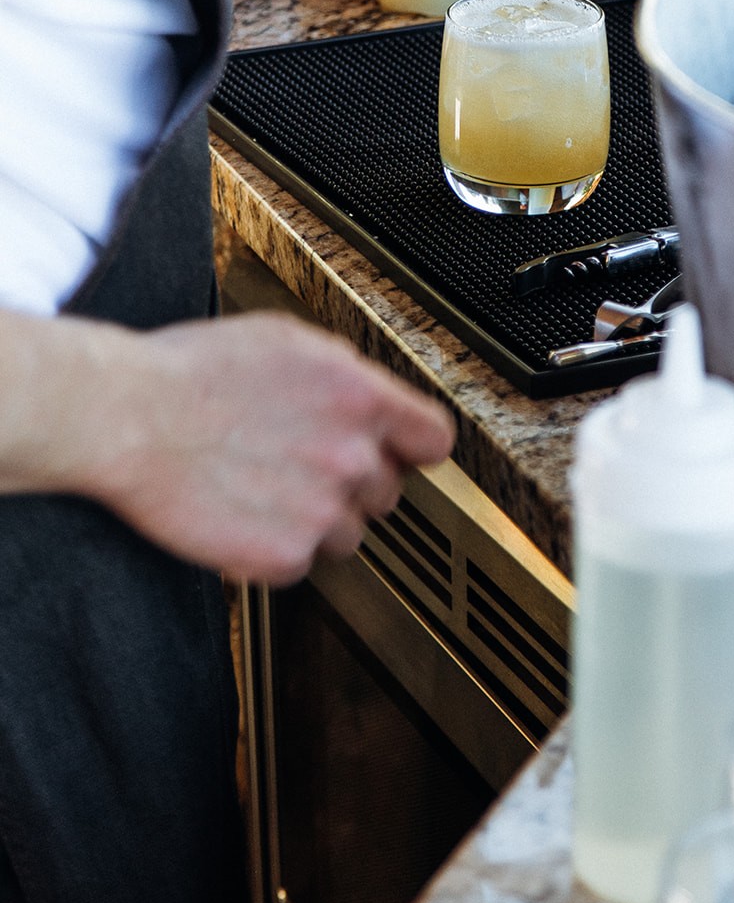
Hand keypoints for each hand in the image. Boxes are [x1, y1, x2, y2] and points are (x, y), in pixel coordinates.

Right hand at [27, 311, 454, 583]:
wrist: (130, 415)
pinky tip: (244, 513)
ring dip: (317, 519)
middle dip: (353, 482)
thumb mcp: (287, 340)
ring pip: (348, 533)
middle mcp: (353, 458)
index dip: (414, 448)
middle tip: (304, 466)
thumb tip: (365, 391)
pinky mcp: (283, 556)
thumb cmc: (194, 371)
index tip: (401, 453)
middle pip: (388, 491)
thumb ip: (343, 372)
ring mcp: (322, 511)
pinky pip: (300, 562)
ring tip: (266, 490)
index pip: (435, 440)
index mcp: (363, 399)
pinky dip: (275, 548)